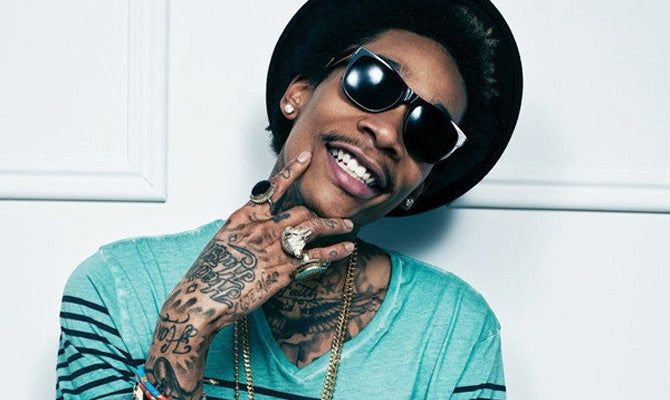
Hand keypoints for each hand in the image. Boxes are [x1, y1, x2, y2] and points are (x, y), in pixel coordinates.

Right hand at [166, 150, 354, 333]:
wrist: (203, 300)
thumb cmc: (210, 274)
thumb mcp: (224, 242)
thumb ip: (246, 231)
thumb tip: (262, 227)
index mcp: (244, 218)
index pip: (273, 188)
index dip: (292, 171)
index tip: (307, 157)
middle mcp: (261, 228)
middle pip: (300, 211)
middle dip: (320, 213)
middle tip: (334, 216)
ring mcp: (273, 248)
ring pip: (312, 228)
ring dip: (333, 226)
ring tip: (347, 225)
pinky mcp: (283, 270)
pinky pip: (316, 256)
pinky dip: (335, 251)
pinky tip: (348, 248)